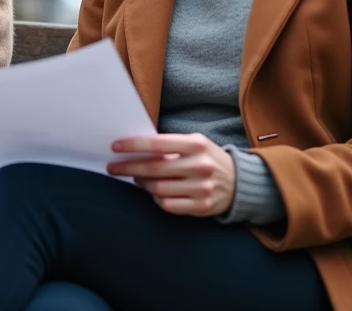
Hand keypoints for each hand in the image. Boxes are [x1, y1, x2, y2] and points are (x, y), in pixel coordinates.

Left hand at [107, 133, 236, 216]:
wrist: (238, 182)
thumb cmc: (206, 158)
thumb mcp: (193, 144)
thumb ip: (169, 146)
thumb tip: (133, 149)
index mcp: (196, 144)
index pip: (157, 144)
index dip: (133, 145)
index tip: (115, 147)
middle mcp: (200, 165)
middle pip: (154, 168)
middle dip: (129, 167)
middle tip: (113, 167)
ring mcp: (202, 188)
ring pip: (158, 188)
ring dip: (142, 184)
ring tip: (137, 178)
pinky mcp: (202, 206)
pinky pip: (168, 205)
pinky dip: (156, 198)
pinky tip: (154, 192)